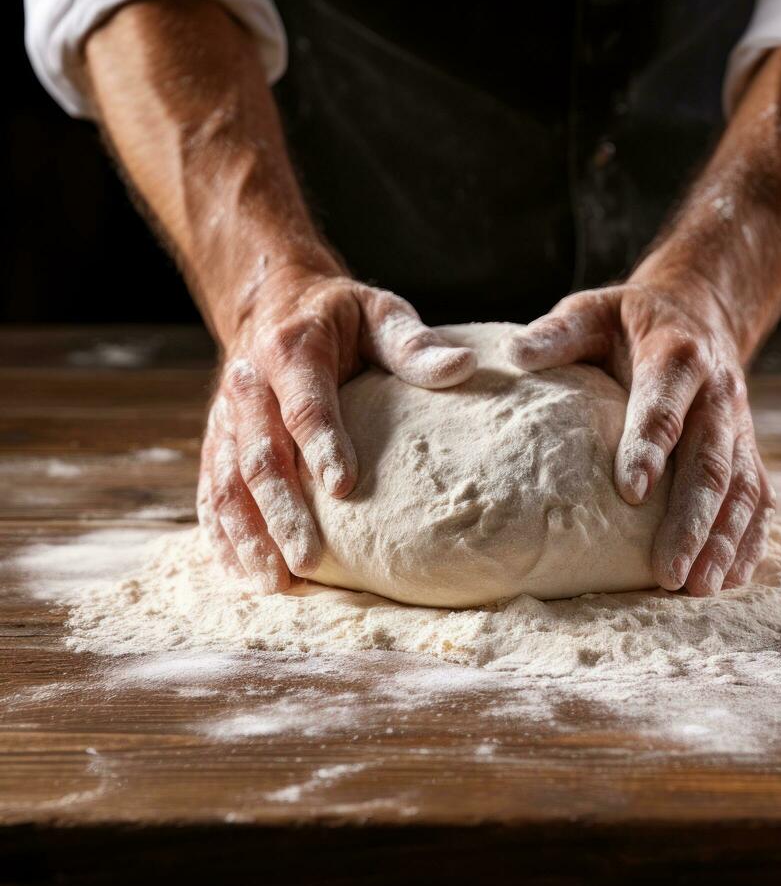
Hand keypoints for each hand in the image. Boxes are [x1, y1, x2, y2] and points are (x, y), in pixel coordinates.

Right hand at [197, 267, 475, 593]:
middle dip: (282, 511)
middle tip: (308, 561)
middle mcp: (249, 386)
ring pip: (229, 481)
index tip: (344, 487)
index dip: (322, 443)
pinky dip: (223, 533)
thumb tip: (463, 367)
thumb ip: (411, 342)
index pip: (304, 404)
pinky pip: (211, 489)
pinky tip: (241, 572)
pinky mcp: (218, 440)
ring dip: (247, 534)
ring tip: (273, 583)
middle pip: (260, 455)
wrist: (273, 303)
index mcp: (291, 351)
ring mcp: (226, 417)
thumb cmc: (338, 316)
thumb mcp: (377, 313)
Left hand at [505, 280, 774, 595]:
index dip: (649, 445)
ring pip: (740, 486)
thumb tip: (514, 352)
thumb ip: (559, 334)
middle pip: (709, 460)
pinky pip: (758, 495)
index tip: (630, 492)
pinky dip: (750, 538)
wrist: (696, 312)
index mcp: (676, 356)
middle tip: (666, 571)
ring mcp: (737, 425)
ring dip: (723, 539)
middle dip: (691, 518)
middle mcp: (717, 394)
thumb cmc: (629, 321)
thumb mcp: (592, 311)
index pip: (664, 404)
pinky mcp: (746, 448)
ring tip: (700, 587)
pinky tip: (732, 578)